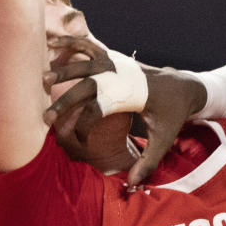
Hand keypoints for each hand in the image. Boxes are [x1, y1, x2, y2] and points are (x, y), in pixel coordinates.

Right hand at [46, 40, 203, 180]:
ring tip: (43, 78)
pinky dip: (70, 43)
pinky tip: (50, 43)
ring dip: (63, 69)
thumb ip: (148, 161)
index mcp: (132, 94)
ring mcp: (117, 62)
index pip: (99, 109)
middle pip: (87, 85)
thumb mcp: (164, 138)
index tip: (77, 141)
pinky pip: (88, 46)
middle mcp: (123, 75)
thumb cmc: (171, 114)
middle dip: (64, 101)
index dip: (83, 126)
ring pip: (84, 61)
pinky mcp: (113, 56)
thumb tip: (132, 183)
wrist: (183, 86)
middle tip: (45, 118)